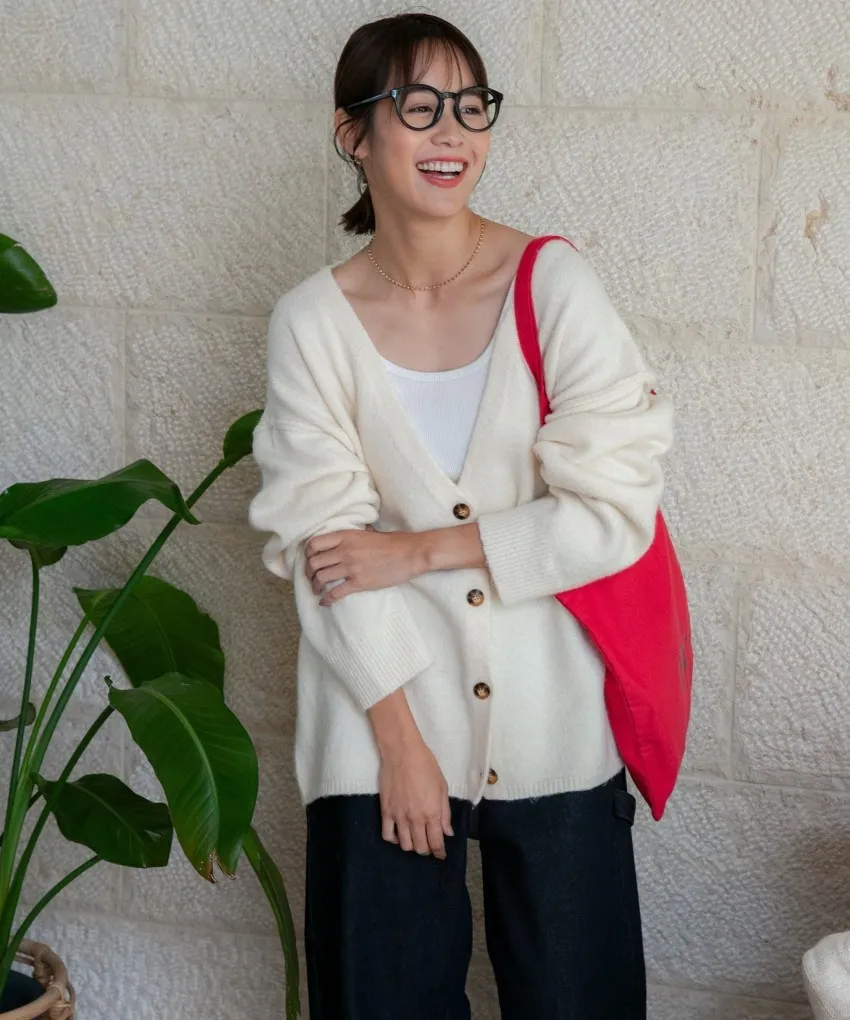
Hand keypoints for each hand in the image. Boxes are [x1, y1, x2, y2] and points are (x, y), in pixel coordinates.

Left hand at [305, 526, 426, 604]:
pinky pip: (335, 593)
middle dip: (309, 572)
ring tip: (317, 590)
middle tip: (311, 577)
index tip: (310, 559)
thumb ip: (353, 536)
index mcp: (346, 536)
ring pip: (321, 578)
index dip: (308, 554)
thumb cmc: (394, 542)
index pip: (314, 544)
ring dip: (316, 586)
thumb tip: (346, 539)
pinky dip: (326, 600)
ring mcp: (351, 567)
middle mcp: (344, 551)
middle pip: (314, 563)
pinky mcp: (359, 583)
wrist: (411, 554)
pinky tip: (324, 602)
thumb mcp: (369, 532)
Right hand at [378, 737, 453, 859]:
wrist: (402, 753)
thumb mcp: (442, 787)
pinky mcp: (386, 811)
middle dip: (426, 850)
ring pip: (404, 845)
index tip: (441, 855)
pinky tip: (398, 835)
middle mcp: (415, 819)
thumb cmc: (426, 766)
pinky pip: (387, 834)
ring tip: (414, 840)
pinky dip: (393, 839)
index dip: (439, 852)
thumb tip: (447, 832)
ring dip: (411, 846)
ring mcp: (399, 817)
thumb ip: (445, 812)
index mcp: (432, 814)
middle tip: (429, 845)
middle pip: (420, 847)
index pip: (436, 843)